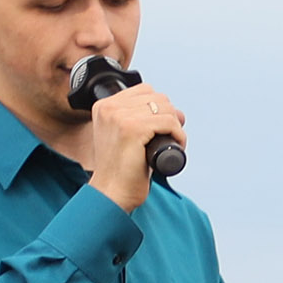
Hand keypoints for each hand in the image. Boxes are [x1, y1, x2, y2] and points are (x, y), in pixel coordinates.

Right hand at [81, 77, 186, 210]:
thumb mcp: (126, 136)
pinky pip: (168, 122)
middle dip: (170, 116)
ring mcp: (119, 117)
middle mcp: (109, 107)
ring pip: (165, 108)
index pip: (144, 90)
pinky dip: (178, 135)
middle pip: (158, 97)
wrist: (112, 192)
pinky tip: (174, 148)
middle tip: (170, 137)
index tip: (165, 126)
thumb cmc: (123, 169)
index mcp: (104, 106)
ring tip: (171, 144)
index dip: (161, 107)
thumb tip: (177, 111)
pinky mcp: (132, 129)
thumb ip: (141, 119)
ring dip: (176, 127)